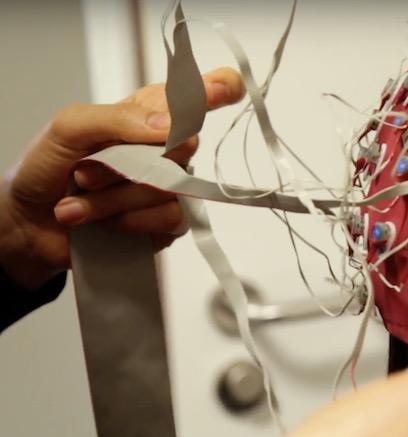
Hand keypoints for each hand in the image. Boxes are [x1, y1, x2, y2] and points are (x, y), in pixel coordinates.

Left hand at [0, 67, 244, 289]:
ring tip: (80, 202)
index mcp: (144, 115)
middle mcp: (162, 148)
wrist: (29, 222)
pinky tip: (104, 224)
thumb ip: (116, 118)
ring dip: (114, 199)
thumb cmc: (47, 168)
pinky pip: (170, 218)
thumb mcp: (68, 128)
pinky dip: (130, 222)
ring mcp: (167, 186)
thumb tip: (170, 127)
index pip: (192, 95)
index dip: (216, 88)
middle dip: (126, 163)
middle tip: (85, 173)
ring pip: (169, 187)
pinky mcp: (166, 222)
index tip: (227, 88)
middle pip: (183, 145)